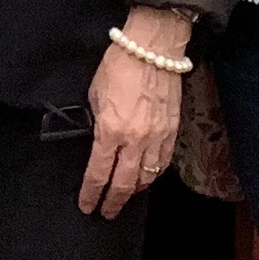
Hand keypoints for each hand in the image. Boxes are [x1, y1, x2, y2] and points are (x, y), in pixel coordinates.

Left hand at [81, 14, 190, 216]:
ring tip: (124, 196)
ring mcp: (157, 137)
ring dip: (133, 190)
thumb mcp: (95, 94)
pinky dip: (153, 175)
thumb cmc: (119, 64)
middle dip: (113, 201)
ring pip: (146, 177)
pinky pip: (162, 163)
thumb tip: (100, 139)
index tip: (86, 205)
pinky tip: (146, 178)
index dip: (91, 192)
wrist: (153, 47)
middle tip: (106, 212)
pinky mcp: (172, 131)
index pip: (98, 173)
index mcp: (110, 131)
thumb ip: (97, 122)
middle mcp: (135, 140)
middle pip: (123, 183)